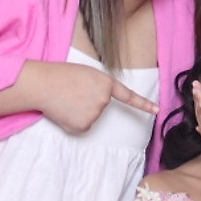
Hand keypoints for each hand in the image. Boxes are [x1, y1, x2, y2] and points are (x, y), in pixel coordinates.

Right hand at [25, 60, 157, 134]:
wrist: (43, 84)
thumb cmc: (60, 75)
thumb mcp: (85, 74)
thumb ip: (97, 87)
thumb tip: (95, 105)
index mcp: (106, 83)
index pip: (128, 96)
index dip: (144, 104)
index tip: (157, 110)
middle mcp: (105, 100)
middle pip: (100, 108)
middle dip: (86, 103)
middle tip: (71, 92)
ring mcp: (95, 114)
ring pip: (89, 117)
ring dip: (77, 111)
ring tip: (65, 99)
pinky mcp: (84, 125)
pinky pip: (81, 125)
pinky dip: (71, 120)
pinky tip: (63, 110)